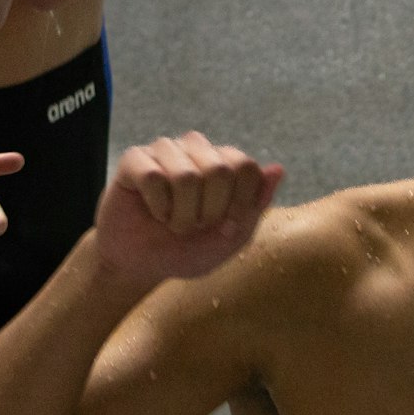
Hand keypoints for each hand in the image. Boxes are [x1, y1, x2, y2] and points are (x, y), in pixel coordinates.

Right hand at [94, 133, 281, 288]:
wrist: (142, 266)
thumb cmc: (188, 250)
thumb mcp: (231, 239)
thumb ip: (255, 205)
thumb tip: (278, 169)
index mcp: (224, 161)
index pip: (246, 166)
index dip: (239, 204)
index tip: (226, 227)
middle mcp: (197, 148)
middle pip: (220, 170)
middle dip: (209, 212)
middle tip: (195, 225)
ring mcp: (166, 150)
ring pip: (186, 176)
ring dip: (181, 214)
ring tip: (173, 221)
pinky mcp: (135, 159)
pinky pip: (153, 177)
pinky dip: (157, 207)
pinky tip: (153, 212)